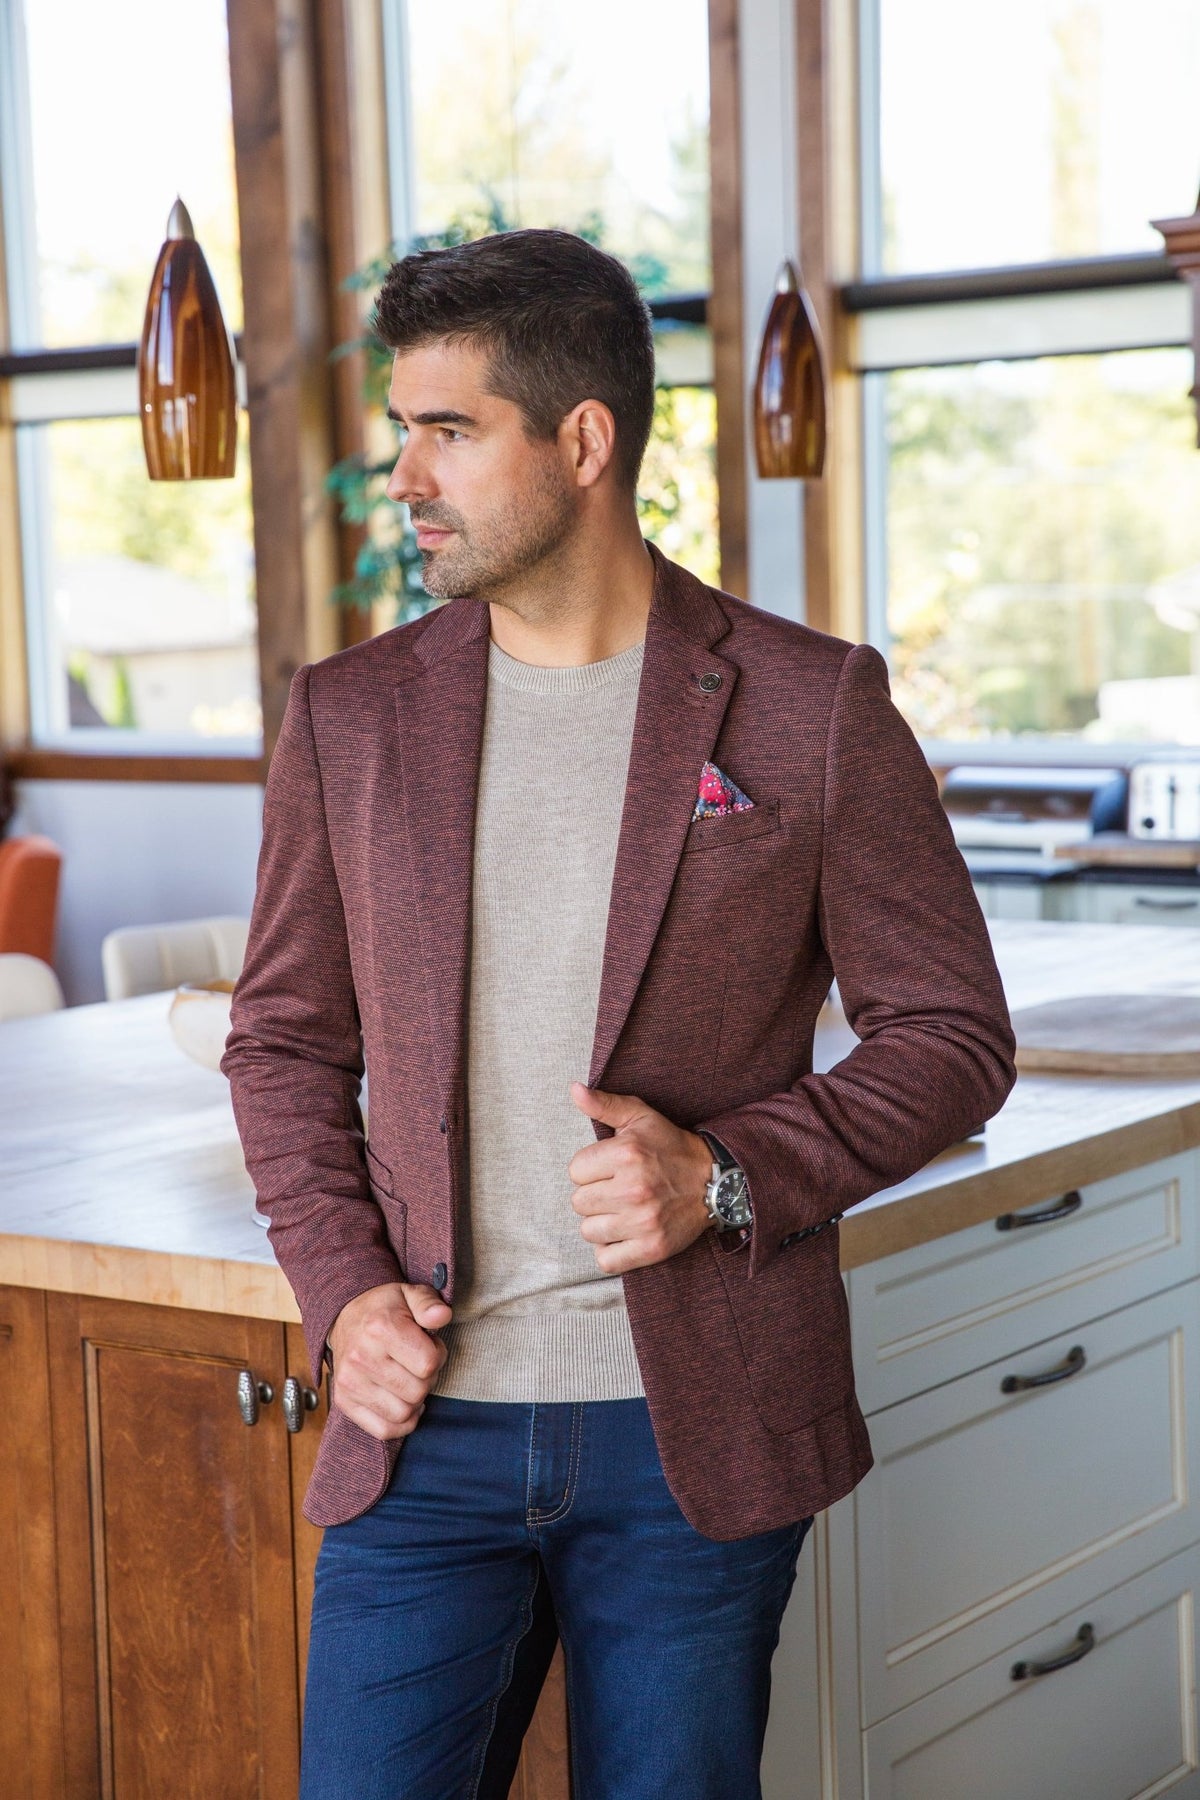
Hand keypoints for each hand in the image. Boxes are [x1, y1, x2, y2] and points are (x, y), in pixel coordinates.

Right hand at [328, 1281, 451, 1440]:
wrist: (346, 1317)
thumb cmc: (384, 1309)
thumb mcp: (410, 1294)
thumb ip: (429, 1303)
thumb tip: (442, 1316)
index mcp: (380, 1328)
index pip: (428, 1363)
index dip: (438, 1355)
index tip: (428, 1345)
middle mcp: (361, 1357)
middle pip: (417, 1391)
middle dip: (427, 1379)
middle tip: (418, 1364)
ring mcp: (349, 1382)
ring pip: (403, 1414)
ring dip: (414, 1401)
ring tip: (409, 1379)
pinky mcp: (343, 1401)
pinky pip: (383, 1430)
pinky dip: (400, 1423)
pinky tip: (402, 1402)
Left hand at [567, 1082, 712, 1274]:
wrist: (714, 1182)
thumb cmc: (670, 1147)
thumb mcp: (640, 1117)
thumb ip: (604, 1104)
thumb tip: (574, 1089)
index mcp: (626, 1154)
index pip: (575, 1170)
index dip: (591, 1169)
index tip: (611, 1168)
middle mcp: (633, 1189)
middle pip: (579, 1203)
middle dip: (595, 1196)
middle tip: (618, 1190)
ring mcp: (643, 1221)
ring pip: (588, 1231)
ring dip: (601, 1223)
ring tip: (622, 1210)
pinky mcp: (652, 1248)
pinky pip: (606, 1259)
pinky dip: (610, 1250)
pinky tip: (624, 1234)